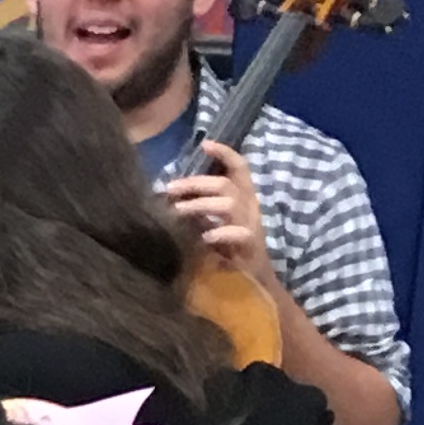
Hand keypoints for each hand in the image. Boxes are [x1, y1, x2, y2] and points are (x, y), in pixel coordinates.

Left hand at [166, 140, 273, 295]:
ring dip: (201, 205)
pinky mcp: (251, 245)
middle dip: (196, 183)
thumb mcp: (215, 223)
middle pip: (225, 184)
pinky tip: (204, 237)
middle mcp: (249, 206)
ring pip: (229, 203)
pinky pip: (239, 233)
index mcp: (244, 197)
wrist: (252, 279)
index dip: (225, 153)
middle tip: (170, 188)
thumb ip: (201, 208)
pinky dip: (221, 232)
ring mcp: (251, 225)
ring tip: (177, 211)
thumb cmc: (229, 249)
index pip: (239, 167)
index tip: (205, 144)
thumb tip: (171, 195)